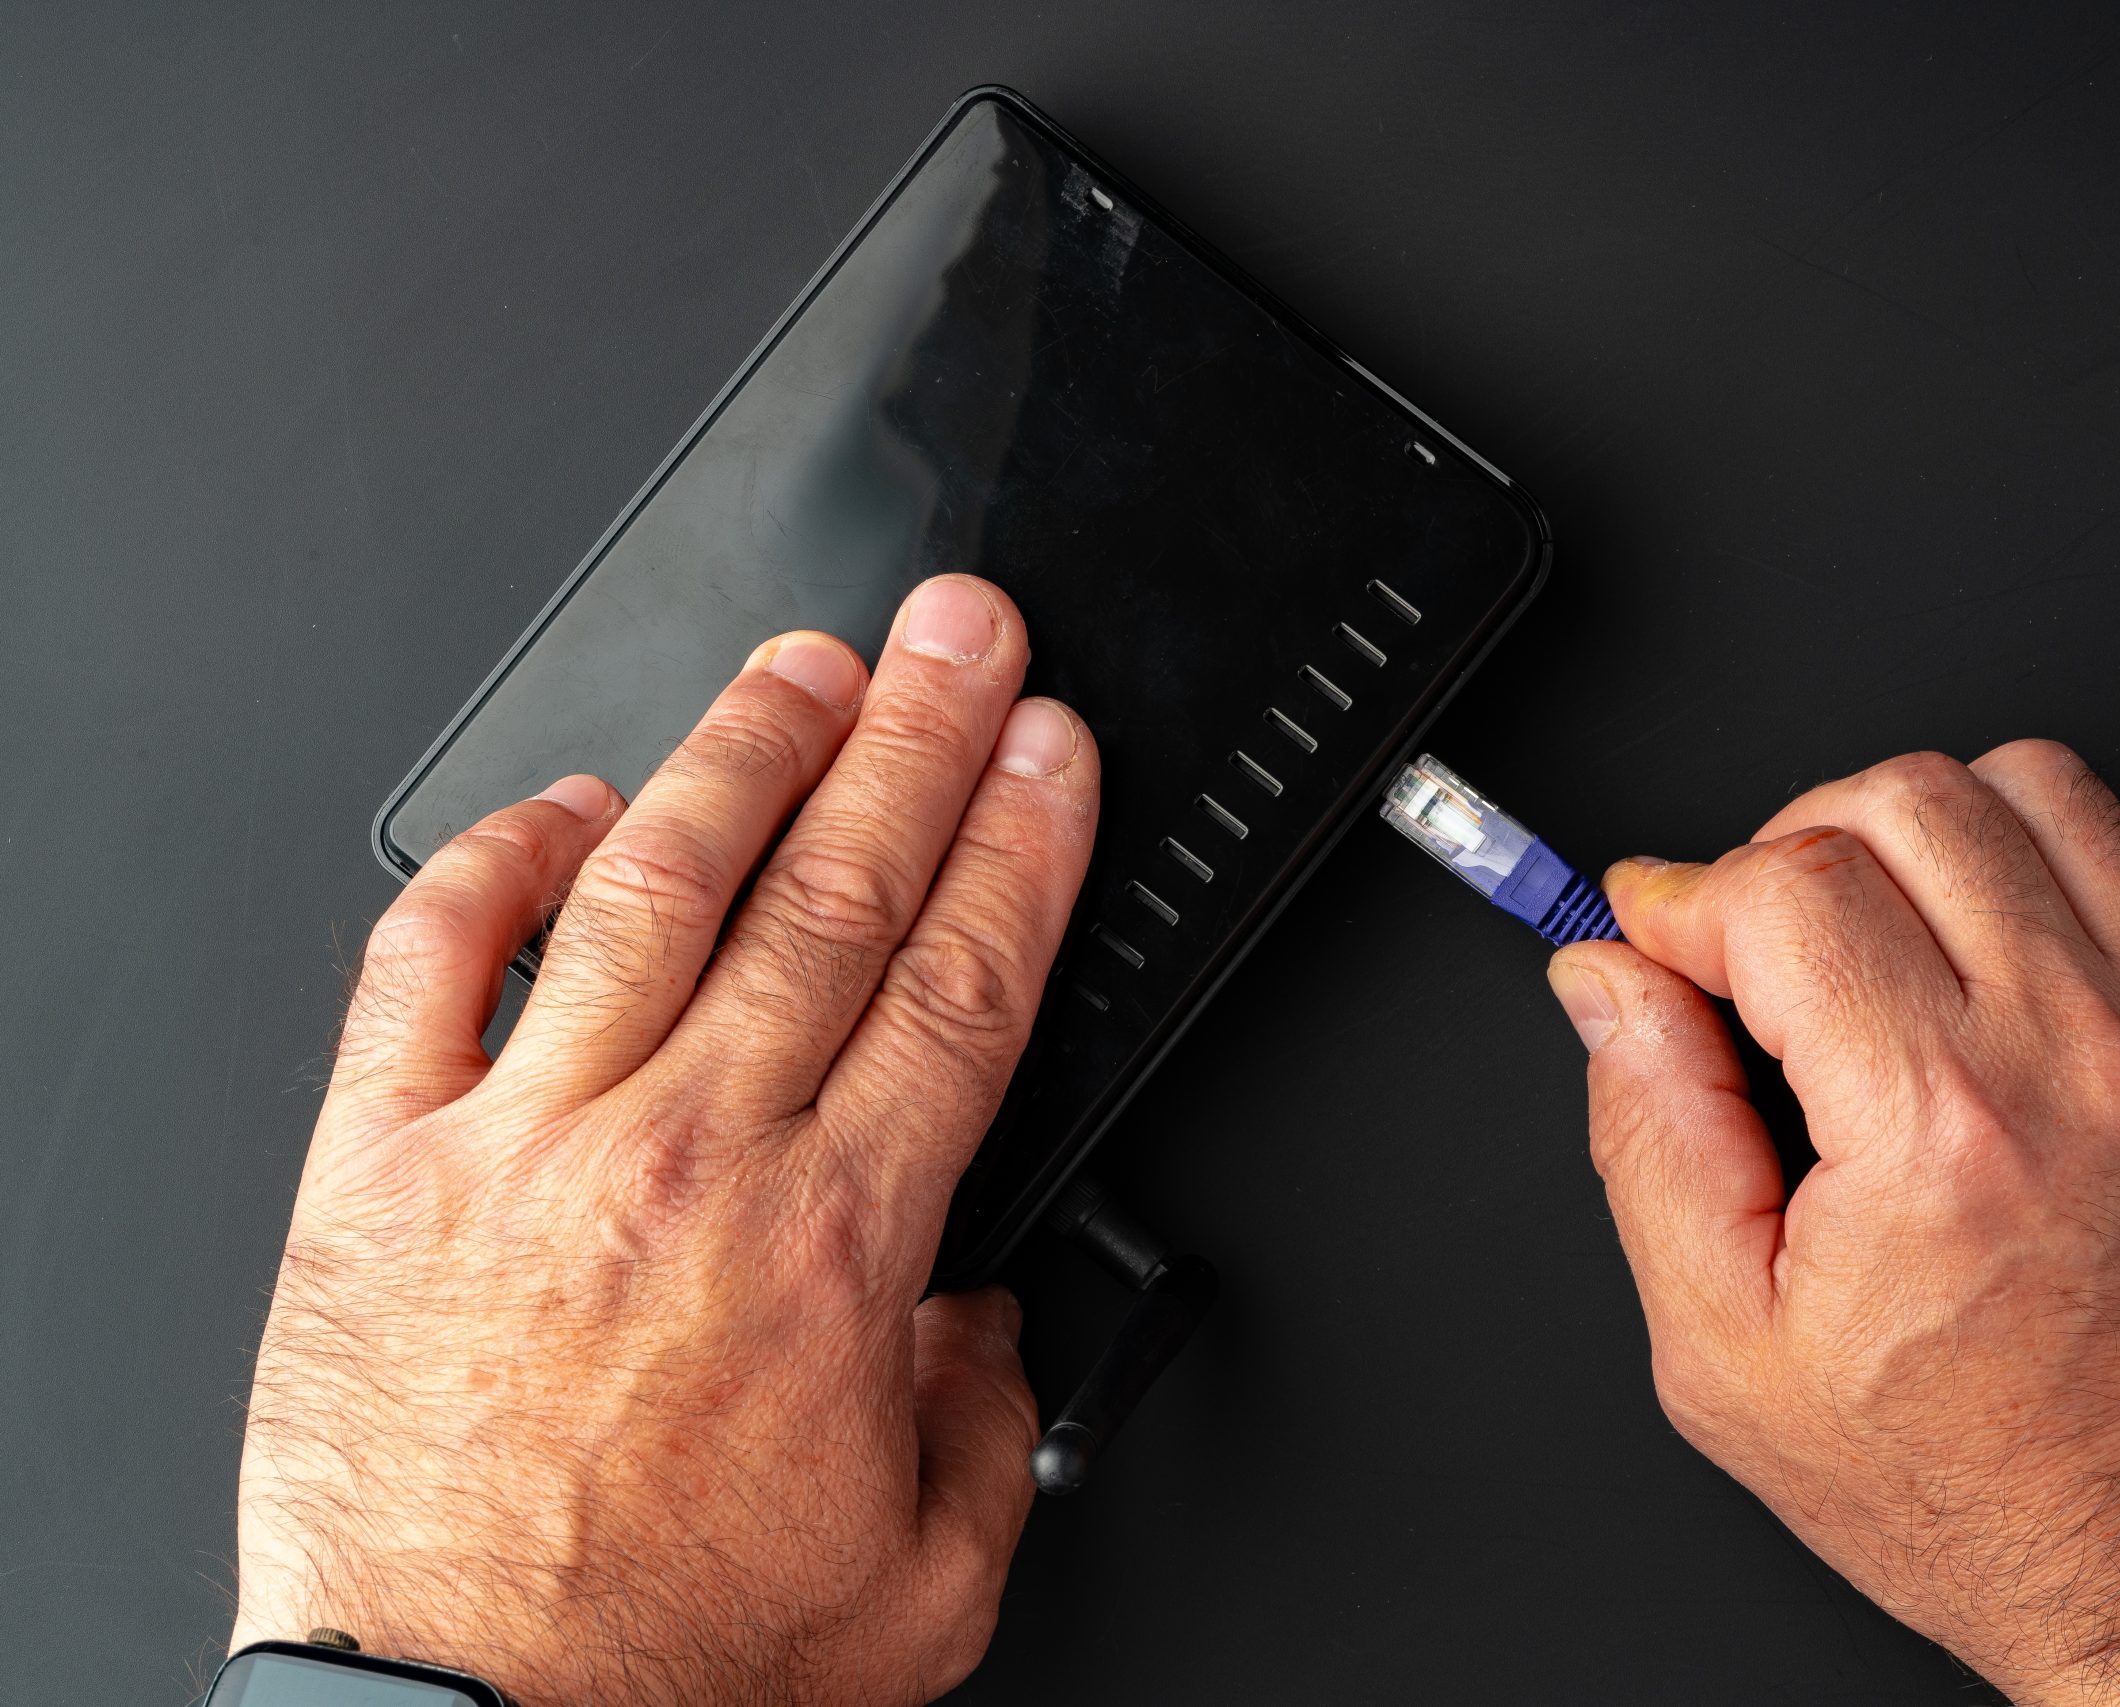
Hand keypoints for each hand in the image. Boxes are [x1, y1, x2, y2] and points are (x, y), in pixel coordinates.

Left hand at [233, 577, 1096, 1704]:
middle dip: (919, 742)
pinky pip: (431, 969)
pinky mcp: (379, 1170)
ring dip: (744, 759)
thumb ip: (985, 1418)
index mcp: (832, 1250)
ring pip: (656, 893)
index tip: (1048, 750)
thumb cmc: (667, 1664)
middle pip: (834, 899)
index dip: (1019, 843)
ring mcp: (525, 1147)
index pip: (958, 984)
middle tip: (963, 638)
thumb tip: (976, 1307)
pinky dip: (498, 867)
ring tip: (805, 666)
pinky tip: (567, 806)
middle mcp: (686, 1163)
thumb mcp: (923, 1582)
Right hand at [1548, 742, 2119, 1704]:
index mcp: (1937, 1135)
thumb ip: (1648, 1138)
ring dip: (1919, 825)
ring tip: (1875, 928)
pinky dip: (2059, 843)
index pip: (1785, 887)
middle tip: (1756, 946)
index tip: (1658, 942)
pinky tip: (1999, 930)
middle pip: (1902, 800)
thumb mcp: (1729, 1353)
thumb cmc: (1971, 1488)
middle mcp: (2074, 1058)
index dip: (1681, 897)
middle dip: (1787, 845)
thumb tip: (1607, 984)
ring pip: (2029, 783)